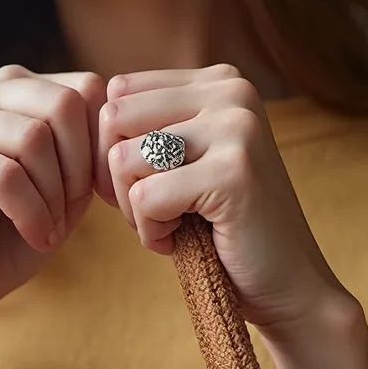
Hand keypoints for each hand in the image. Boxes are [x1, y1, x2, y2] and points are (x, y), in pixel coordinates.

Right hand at [0, 64, 105, 333]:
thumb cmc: (15, 232)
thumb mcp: (68, 184)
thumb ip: (91, 148)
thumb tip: (122, 125)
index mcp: (15, 86)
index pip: (85, 88)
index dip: (101, 147)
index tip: (94, 194)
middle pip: (62, 106)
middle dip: (77, 170)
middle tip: (68, 214)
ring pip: (33, 138)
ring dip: (53, 197)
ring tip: (48, 229)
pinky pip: (4, 174)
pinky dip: (30, 213)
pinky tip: (34, 236)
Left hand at [95, 63, 353, 340]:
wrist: (288, 287)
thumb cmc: (224, 229)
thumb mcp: (185, 161)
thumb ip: (147, 125)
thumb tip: (79, 107)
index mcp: (220, 81)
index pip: (119, 93)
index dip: (113, 148)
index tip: (148, 187)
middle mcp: (232, 92)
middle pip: (114, 119)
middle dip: (117, 177)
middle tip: (155, 212)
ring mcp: (236, 129)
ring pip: (123, 159)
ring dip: (134, 209)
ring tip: (173, 226)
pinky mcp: (233, 173)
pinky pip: (145, 199)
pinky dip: (151, 233)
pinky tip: (181, 242)